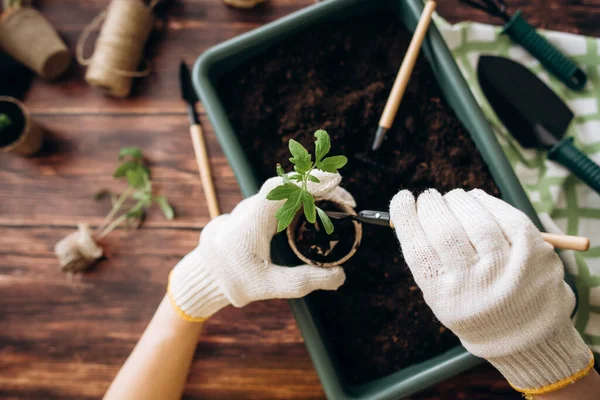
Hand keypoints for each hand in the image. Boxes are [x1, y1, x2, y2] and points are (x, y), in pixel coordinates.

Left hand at [168, 171, 351, 320]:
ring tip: (342, 205)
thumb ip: (304, 281)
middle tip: (349, 202)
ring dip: (316, 192)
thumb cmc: (233, 279)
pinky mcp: (260, 212)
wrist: (207, 274)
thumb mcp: (269, 285)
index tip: (335, 182)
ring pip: (289, 189)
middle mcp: (253, 207)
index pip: (281, 189)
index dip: (309, 181)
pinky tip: (323, 210)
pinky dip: (307, 199)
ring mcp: (256, 207)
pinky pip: (285, 198)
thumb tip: (340, 277)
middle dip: (322, 187)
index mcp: (252, 220)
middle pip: (291, 184)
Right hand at [389, 188, 592, 396]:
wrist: (527, 336)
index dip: (405, 217)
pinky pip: (505, 215)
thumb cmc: (474, 306)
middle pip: (443, 230)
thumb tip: (412, 210)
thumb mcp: (442, 294)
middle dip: (431, 204)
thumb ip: (429, 258)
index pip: (417, 247)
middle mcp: (474, 284)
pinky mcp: (533, 253)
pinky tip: (476, 201)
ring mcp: (507, 268)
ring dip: (457, 200)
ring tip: (452, 199)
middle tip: (428, 197)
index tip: (402, 199)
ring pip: (474, 218)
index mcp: (444, 295)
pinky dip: (485, 202)